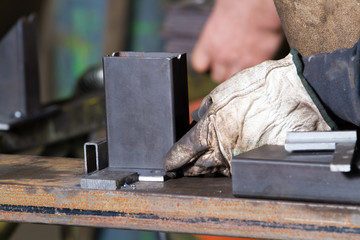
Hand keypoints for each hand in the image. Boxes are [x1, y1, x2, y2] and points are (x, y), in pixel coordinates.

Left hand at [164, 53, 330, 175]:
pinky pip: (235, 169)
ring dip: (205, 172)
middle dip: (186, 169)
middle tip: (180, 172)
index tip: (169, 163)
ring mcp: (239, 158)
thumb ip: (206, 108)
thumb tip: (196, 117)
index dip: (174, 158)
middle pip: (197, 166)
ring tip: (197, 172)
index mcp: (209, 129)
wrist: (293, 95)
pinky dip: (225, 169)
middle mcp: (221, 148)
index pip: (184, 150)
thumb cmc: (259, 88)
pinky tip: (221, 168)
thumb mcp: (224, 91)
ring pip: (216, 171)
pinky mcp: (255, 161)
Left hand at [192, 0, 282, 82]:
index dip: (206, 63)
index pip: (199, 65)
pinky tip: (256, 59)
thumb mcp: (219, 14)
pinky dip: (253, 70)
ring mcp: (240, 62)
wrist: (262, 6)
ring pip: (234, 80)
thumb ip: (215, 32)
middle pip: (217, 76)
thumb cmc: (241, 3)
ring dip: (238, 74)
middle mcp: (222, 56)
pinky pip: (251, 75)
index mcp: (209, 43)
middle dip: (223, 71)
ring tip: (243, 62)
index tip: (210, 61)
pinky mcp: (257, 63)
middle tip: (229, 61)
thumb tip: (218, 30)